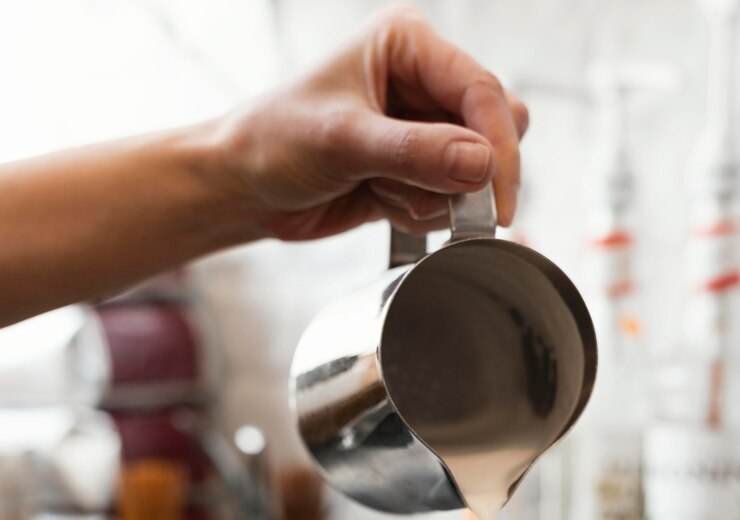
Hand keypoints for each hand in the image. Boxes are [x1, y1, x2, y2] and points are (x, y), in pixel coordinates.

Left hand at [220, 4, 527, 240]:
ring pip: (474, 172)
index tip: (497, 199)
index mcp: (407, 45)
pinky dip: (418, 212)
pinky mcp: (415, 170)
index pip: (481, 90)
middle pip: (495, 128)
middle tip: (432, 198)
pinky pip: (448, 200)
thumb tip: (482, 165)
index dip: (497, 147)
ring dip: (433, 197)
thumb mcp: (343, 141)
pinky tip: (376, 201)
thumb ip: (415, 152)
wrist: (243, 188)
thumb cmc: (274, 142)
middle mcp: (421, 81)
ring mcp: (421, 128)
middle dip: (467, 175)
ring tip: (378, 190)